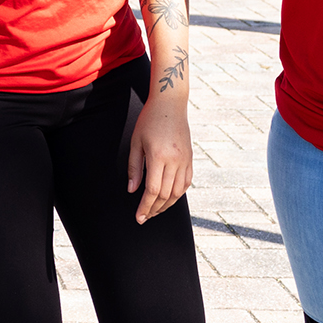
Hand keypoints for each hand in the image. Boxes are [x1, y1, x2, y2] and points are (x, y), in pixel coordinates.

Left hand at [127, 96, 193, 223]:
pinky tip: (169, 199)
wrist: (170, 104)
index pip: (153, 190)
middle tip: (144, 217)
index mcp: (159, 156)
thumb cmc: (149, 121)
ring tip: (155, 210)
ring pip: (178, 192)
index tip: (139, 217)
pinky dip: (178, 194)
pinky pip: (186, 182)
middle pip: (166, 194)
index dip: (145, 206)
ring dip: (167, 205)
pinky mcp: (190, 159)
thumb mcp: (136, 142)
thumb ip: (134, 167)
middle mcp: (175, 160)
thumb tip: (132, 190)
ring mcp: (185, 160)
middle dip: (154, 209)